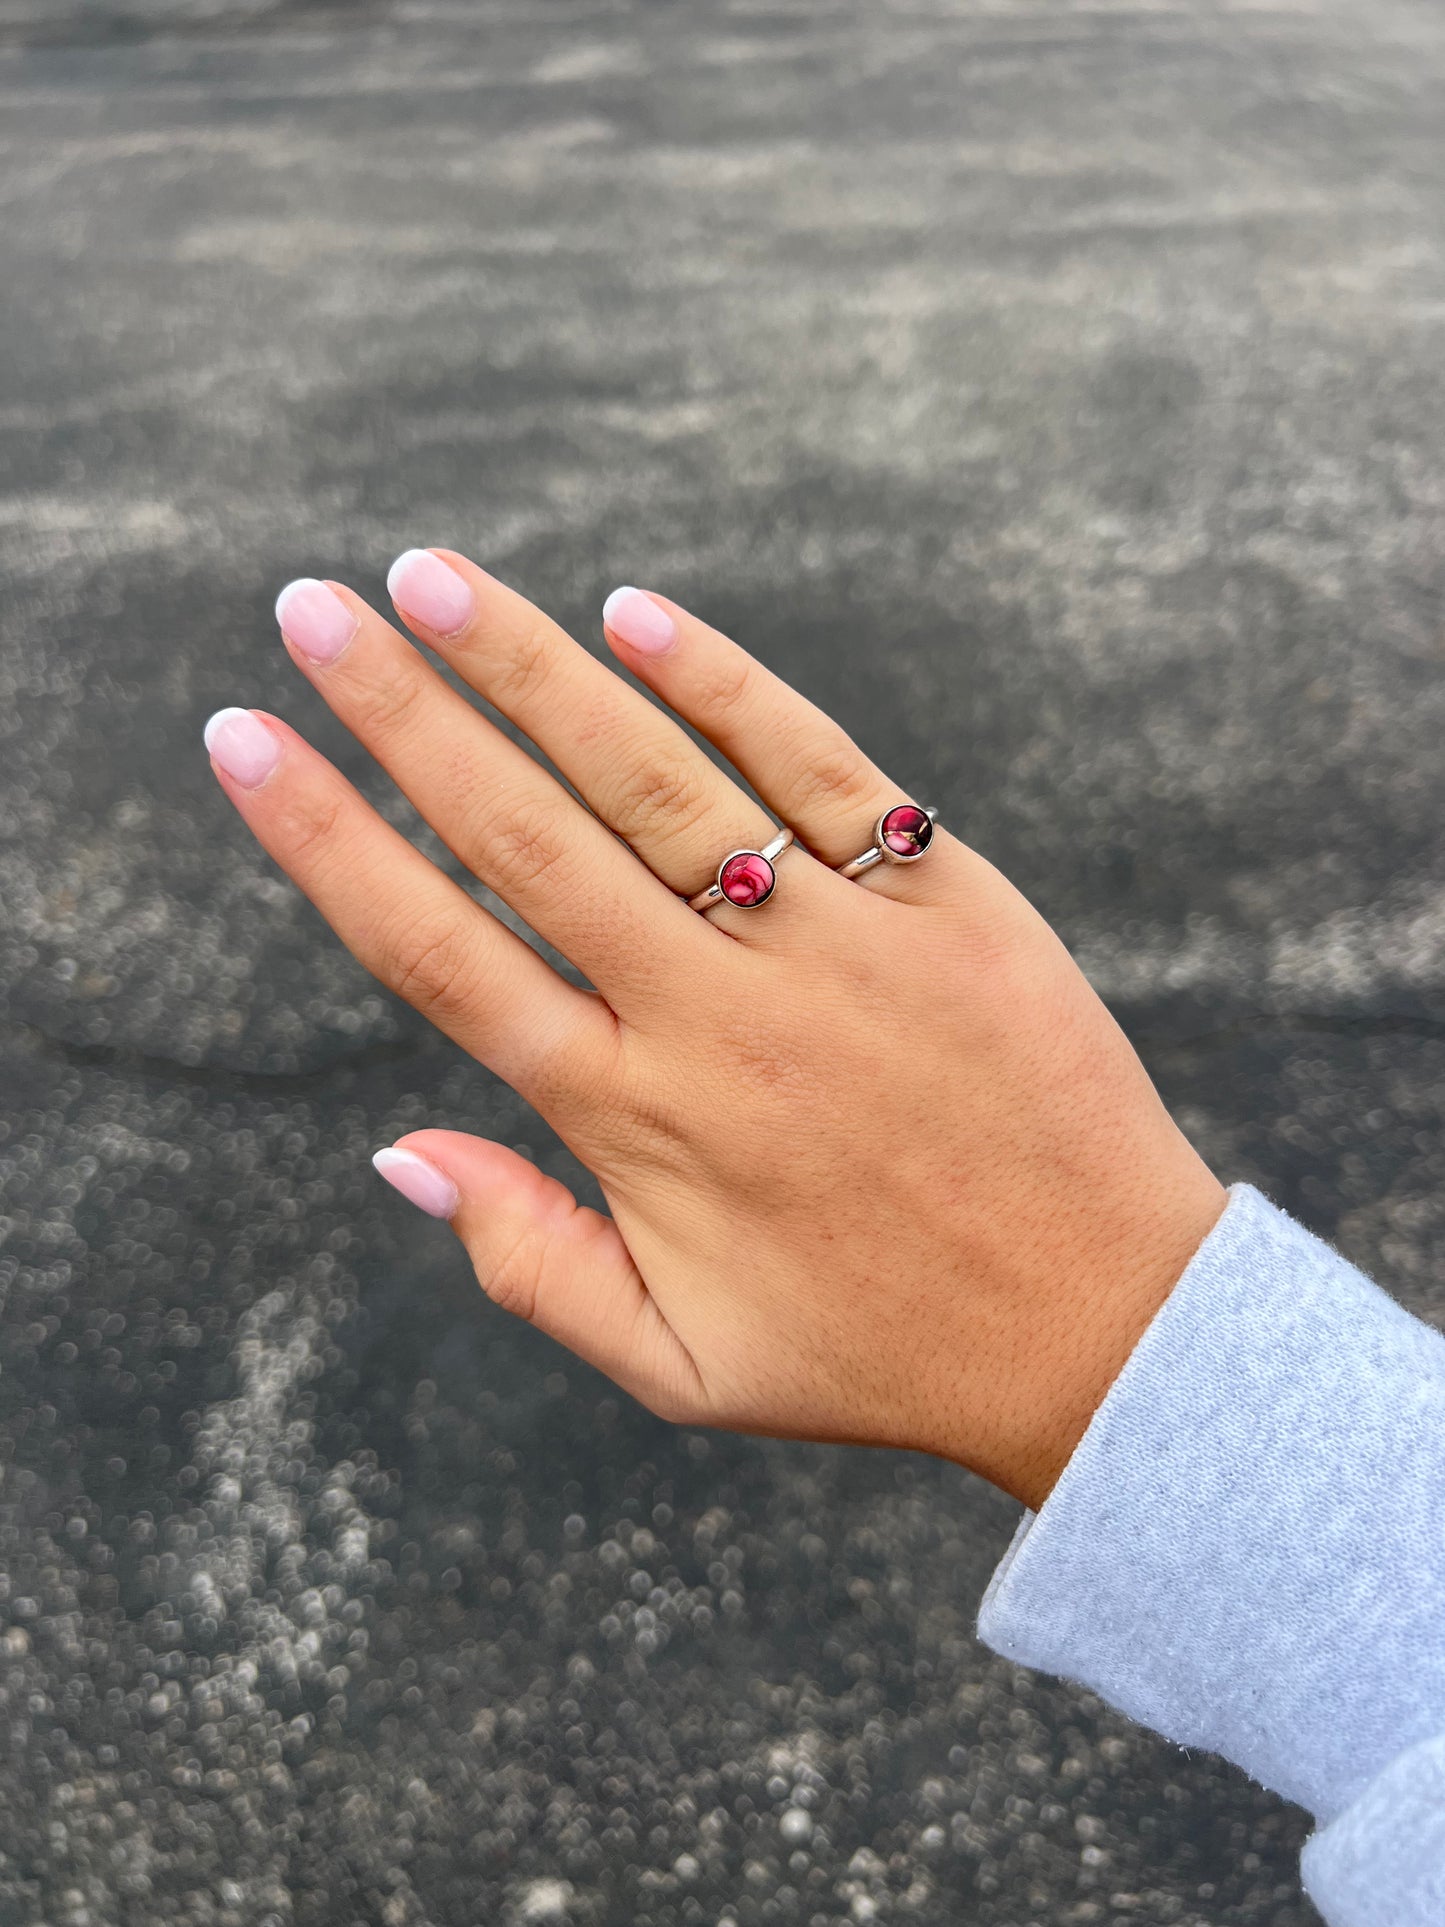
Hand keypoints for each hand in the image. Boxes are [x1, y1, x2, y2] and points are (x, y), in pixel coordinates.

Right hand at [205, 552, 1224, 1508]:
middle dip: (400, 713)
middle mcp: (717, 1017)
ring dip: (532, 669)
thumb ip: (529, 1264)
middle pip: (523, 836)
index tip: (243, 739)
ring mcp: (833, 948)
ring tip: (429, 577)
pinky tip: (634, 614)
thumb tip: (394, 1153)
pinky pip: (818, 767)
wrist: (1105, 1324)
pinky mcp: (945, 900)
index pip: (439, 953)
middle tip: (307, 607)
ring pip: (653, 779)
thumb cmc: (877, 1348)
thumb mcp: (682, 1365)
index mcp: (634, 1121)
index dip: (327, 840)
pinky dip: (724, 685)